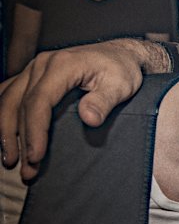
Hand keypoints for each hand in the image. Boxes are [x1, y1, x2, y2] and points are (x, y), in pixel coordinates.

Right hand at [0, 39, 169, 180]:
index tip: (36, 156)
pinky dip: (4, 115)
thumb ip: (105, 101)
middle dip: (20, 140)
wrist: (120, 54)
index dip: (35, 131)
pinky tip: (4, 135)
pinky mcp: (32, 75)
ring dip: (6, 132)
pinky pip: (9, 94)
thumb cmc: (121, 69)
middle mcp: (43, 64)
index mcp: (63, 65)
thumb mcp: (122, 85)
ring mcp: (35, 69)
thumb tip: (89, 119)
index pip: (39, 101)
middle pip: (20, 105)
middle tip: (27, 169)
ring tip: (11, 160)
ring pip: (8, 101)